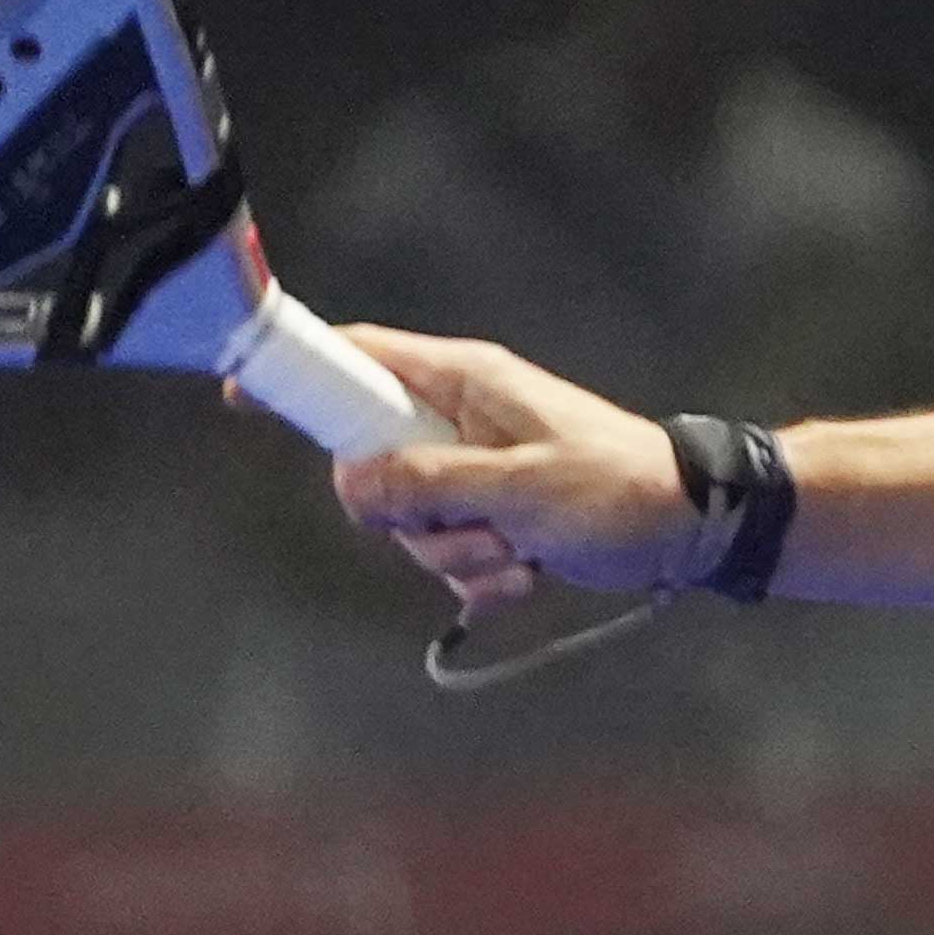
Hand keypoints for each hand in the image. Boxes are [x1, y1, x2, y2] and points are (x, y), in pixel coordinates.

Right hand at [322, 328, 693, 612]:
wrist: (689, 525)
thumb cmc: (617, 488)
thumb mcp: (520, 486)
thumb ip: (432, 483)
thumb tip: (354, 486)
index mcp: (464, 381)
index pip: (359, 358)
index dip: (300, 373)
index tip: (244, 396)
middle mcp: (460, 419)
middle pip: (374, 464)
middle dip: (411, 517)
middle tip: (465, 525)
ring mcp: (474, 470)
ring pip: (412, 522)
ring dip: (458, 555)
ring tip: (519, 553)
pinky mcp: (492, 516)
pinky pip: (450, 554)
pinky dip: (482, 576)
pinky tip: (527, 574)